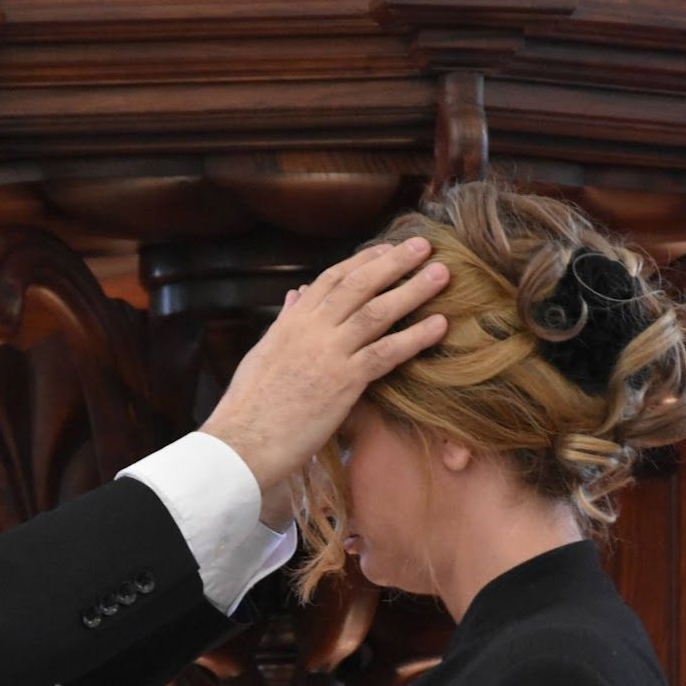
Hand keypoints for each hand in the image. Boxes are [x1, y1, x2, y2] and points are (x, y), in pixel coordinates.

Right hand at [200, 237, 448, 492]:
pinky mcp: (344, 381)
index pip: (332, 277)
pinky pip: (386, 352)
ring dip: (413, 290)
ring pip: (377, 311)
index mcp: (292, 321)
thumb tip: (297, 294)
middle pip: (359, 284)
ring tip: (443, 274)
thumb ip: (286, 321)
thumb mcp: (264, 351)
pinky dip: (415, 337)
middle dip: (394, 262)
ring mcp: (329, 353)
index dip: (363, 260)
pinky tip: (440, 325)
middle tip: (424, 246)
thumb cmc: (250, 403)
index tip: (387, 248)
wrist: (242, 439)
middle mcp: (311, 329)